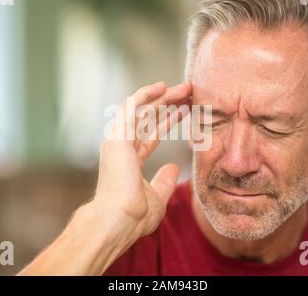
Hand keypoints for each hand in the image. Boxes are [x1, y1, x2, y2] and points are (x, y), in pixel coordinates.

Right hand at [95, 81, 191, 237]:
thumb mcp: (158, 196)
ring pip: (143, 109)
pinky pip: (132, 107)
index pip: (151, 133)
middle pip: (149, 118)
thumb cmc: (135, 215)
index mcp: (129, 159)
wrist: (119, 220)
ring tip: (185, 87)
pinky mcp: (118, 135)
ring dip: (163, 97)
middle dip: (169, 104)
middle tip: (189, 93)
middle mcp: (122, 146)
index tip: (185, 110)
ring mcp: (118, 139)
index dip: (169, 120)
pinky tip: (162, 86)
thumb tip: (175, 168)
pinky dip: (146, 95)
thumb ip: (165, 181)